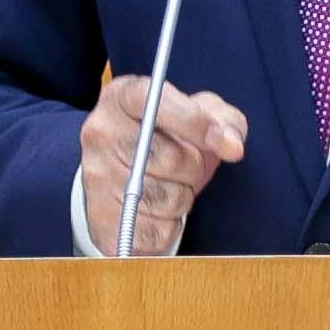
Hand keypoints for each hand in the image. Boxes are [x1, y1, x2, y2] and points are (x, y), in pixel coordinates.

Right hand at [77, 76, 249, 256]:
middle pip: (170, 158)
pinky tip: (156, 212)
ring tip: (167, 186)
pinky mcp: (103, 221)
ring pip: (168, 199)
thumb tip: (231, 145)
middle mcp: (100, 133)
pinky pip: (158, 231)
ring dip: (182, 198)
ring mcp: (97, 178)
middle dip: (194, 167)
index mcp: (121, 98)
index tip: (226, 143)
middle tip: (186, 165)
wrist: (124, 183)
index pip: (152, 101)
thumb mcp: (197, 116)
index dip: (193, 121)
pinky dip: (168, 226)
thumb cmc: (167, 142)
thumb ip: (222, 119)